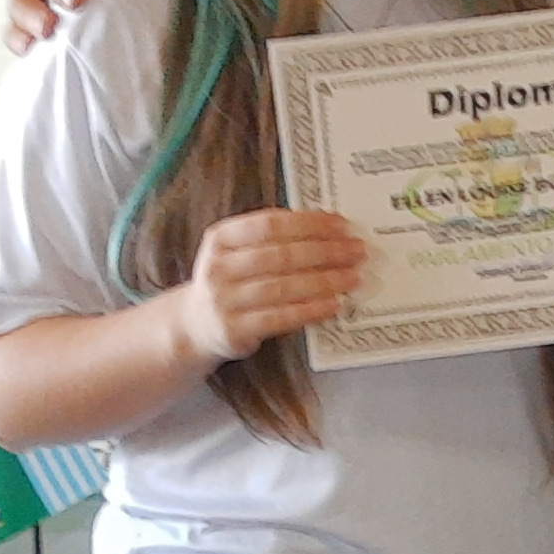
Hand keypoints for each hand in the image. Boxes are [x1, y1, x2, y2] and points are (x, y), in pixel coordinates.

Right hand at [171, 209, 366, 364]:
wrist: (195, 325)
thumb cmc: (230, 281)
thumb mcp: (237, 252)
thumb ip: (272, 238)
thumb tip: (330, 228)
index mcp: (220, 238)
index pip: (271, 223)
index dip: (310, 223)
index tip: (343, 225)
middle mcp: (218, 267)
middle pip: (281, 255)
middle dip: (326, 251)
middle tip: (357, 251)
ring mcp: (224, 300)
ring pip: (284, 287)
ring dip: (325, 281)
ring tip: (353, 277)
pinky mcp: (234, 330)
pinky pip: (281, 317)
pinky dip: (311, 310)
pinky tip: (334, 304)